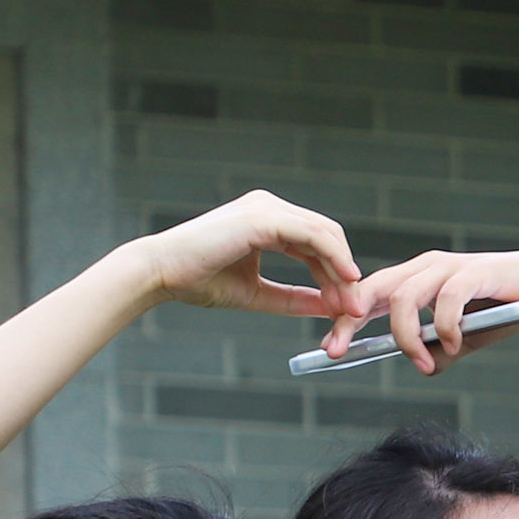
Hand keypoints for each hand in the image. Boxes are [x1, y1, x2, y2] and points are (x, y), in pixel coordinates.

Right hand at [137, 191, 362, 321]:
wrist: (161, 273)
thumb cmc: (198, 280)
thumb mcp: (257, 293)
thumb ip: (293, 298)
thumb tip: (328, 309)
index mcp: (267, 222)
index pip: (316, 245)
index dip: (335, 276)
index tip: (347, 308)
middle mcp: (269, 208)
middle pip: (326, 238)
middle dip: (344, 277)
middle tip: (356, 310)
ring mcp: (267, 208)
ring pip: (325, 236)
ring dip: (342, 272)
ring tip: (350, 305)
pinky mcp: (264, 216)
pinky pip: (313, 234)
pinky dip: (333, 257)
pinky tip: (345, 279)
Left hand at [319, 246, 518, 375]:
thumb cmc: (510, 308)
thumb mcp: (469, 337)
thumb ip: (443, 349)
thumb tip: (426, 368)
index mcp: (419, 277)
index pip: (369, 294)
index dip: (344, 319)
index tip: (329, 349)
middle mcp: (428, 266)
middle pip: (373, 290)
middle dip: (350, 321)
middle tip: (340, 352)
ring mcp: (450, 266)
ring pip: (405, 298)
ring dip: (407, 337)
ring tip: (424, 364)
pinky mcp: (476, 272)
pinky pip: (447, 300)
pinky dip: (446, 327)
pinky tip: (456, 344)